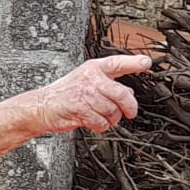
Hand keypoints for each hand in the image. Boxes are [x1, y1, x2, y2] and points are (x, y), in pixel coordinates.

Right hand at [33, 54, 149, 134]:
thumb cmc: (65, 93)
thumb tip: (129, 92)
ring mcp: (86, 95)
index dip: (134, 63)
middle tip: (131, 112)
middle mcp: (91, 79)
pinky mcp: (81, 110)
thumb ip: (107, 83)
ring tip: (106, 118)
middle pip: (121, 94)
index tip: (147, 63)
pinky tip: (96, 123)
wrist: (42, 105)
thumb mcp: (86, 80)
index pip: (118, 63)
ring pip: (112, 111)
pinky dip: (102, 126)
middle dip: (130, 106)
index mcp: (93, 68)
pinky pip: (101, 122)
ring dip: (112, 118)